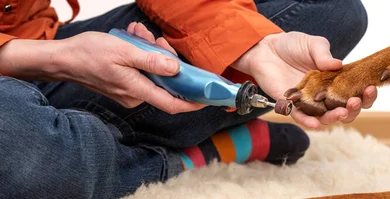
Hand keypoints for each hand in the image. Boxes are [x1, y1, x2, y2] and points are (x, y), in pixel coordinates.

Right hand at [0, 22, 205, 113]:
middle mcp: (135, 95)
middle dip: (166, 59)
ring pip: (153, 73)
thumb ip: (152, 62)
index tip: (207, 97)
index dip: (193, 103)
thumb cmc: (88, 55)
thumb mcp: (125, 52)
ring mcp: (129, 91)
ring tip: (138, 34)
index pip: (173, 104)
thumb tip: (176, 69)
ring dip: (151, 53)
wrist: (61, 59)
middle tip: (155, 40)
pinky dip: (141, 55)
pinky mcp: (123, 84)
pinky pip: (141, 71)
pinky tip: (133, 39)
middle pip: (164, 81)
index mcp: (137, 90)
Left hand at [232, 32, 376, 128]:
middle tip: (355, 101)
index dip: (365, 94)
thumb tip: (338, 65)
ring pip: (326, 117)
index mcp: (336, 81)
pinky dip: (309, 122)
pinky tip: (316, 124)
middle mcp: (325, 95)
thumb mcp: (313, 44)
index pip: (355, 92)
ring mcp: (309, 102)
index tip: (370, 88)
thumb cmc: (292, 46)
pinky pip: (301, 117)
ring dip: (336, 117)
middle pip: (345, 110)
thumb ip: (324, 54)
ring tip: (342, 112)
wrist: (266, 49)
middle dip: (355, 108)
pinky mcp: (291, 105)